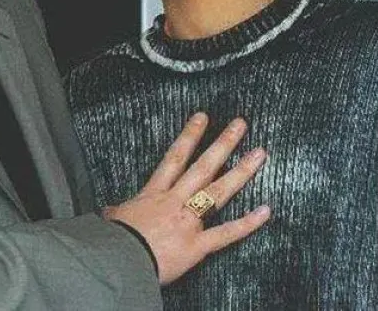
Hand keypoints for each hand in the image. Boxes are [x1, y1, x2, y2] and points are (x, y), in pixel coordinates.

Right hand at [103, 113, 268, 284]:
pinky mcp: (197, 245)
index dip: (190, 135)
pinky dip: (247, 224)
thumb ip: (118, 212)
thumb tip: (111, 212)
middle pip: (203, 167)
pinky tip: (266, 211)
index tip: (203, 118)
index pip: (175, 157)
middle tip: (240, 124)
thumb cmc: (115, 239)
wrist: (118, 260)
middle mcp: (175, 201)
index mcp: (154, 193)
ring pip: (218, 192)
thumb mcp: (114, 218)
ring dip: (241, 172)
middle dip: (223, 144)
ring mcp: (188, 221)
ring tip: (259, 154)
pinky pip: (226, 233)